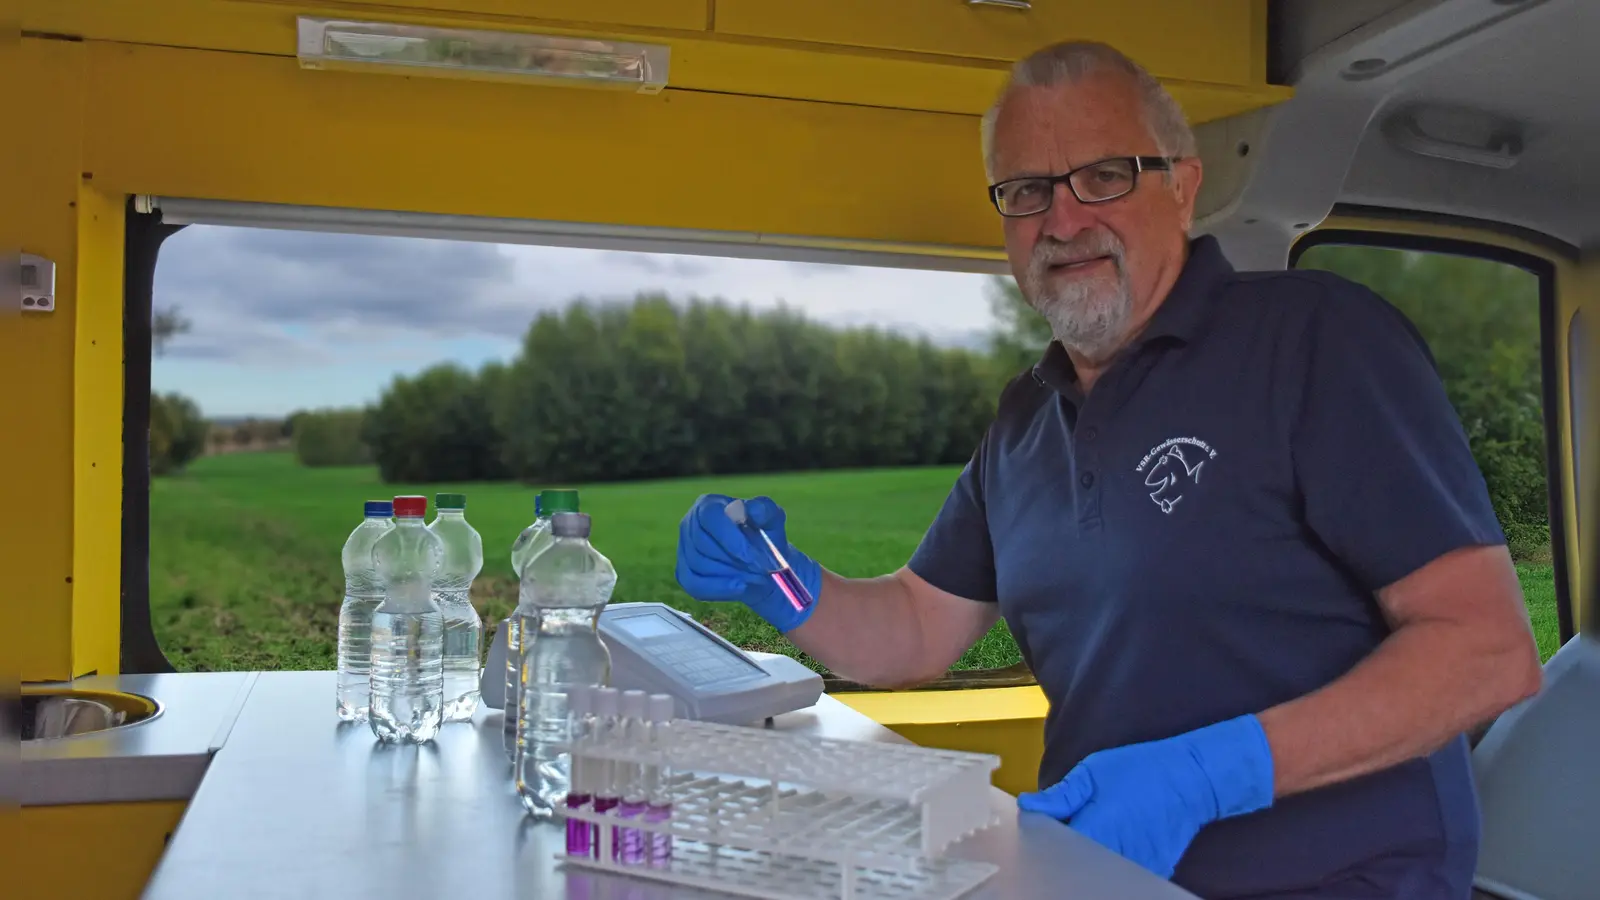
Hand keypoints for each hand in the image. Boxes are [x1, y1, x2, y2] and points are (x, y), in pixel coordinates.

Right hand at [674, 494, 822, 632]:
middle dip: (735, 560)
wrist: (760, 563)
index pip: (710, 517)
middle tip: (761, 568)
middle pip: (703, 544)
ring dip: (731, 575)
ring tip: (757, 576)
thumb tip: (752, 510)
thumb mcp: (772, 518)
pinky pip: (694, 586)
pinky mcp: (684, 574)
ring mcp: (684, 550)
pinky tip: (741, 588)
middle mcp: (689, 523)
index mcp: (708, 504)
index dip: (730, 537)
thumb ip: (765, 510)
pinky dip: (720, 589)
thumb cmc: (764, 535)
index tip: (752, 556)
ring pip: (700, 566)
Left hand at [1017, 715, 1274, 878]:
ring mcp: (1137, 867)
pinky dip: (1111, 863)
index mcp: (1098, 828)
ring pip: (1099, 871)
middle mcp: (1118, 854)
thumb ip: (1062, 795)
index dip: (1045, 841)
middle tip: (1071, 826)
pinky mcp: (1153, 872)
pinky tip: (1114, 840)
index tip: (1043, 829)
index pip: (1056, 850)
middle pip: (1077, 865)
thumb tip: (1029, 806)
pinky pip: (1121, 873)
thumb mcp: (1095, 772)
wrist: (1193, 779)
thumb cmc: (1143, 770)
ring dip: (1088, 857)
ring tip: (1098, 829)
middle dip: (1065, 850)